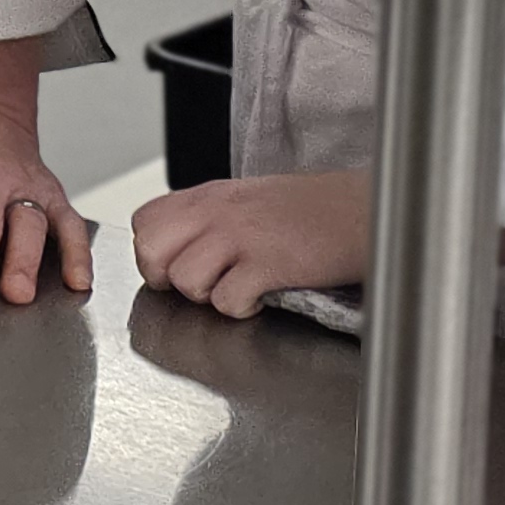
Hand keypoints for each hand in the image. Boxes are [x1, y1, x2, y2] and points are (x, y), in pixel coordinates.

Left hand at [129, 168, 371, 316]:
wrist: (359, 210)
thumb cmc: (309, 210)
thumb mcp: (245, 199)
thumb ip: (207, 218)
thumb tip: (177, 249)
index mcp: (209, 195)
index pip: (145, 222)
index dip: (154, 253)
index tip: (178, 265)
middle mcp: (217, 211)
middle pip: (151, 251)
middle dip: (167, 279)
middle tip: (200, 284)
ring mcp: (241, 236)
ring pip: (185, 280)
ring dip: (207, 296)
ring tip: (237, 287)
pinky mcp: (268, 263)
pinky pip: (227, 300)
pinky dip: (241, 309)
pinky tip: (260, 297)